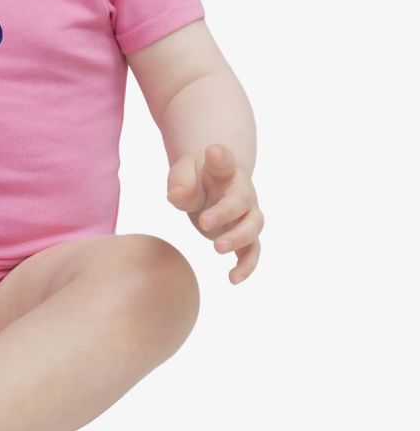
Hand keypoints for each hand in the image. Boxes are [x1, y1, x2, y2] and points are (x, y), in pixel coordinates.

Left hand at [166, 143, 263, 284]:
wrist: (209, 185)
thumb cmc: (194, 176)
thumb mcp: (182, 173)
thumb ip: (180, 183)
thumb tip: (176, 196)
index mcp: (224, 169)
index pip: (225, 160)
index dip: (221, 156)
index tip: (214, 151)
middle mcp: (242, 191)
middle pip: (244, 201)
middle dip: (226, 213)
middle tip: (204, 224)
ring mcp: (247, 213)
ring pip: (254, 227)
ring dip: (238, 239)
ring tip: (218, 249)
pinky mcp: (244, 234)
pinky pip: (252, 251)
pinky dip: (246, 266)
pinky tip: (233, 279)